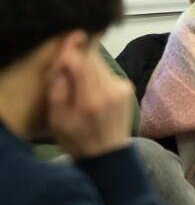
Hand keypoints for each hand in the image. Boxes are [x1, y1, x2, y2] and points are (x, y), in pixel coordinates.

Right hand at [46, 33, 134, 160]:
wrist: (109, 154)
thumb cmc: (77, 139)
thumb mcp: (58, 120)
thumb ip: (58, 90)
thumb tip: (63, 61)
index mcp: (92, 100)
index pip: (84, 62)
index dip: (70, 50)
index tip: (60, 51)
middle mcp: (112, 90)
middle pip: (93, 57)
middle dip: (75, 56)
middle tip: (62, 70)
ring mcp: (123, 87)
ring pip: (100, 62)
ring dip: (84, 65)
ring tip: (74, 83)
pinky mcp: (127, 86)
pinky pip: (106, 71)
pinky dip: (94, 73)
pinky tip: (88, 89)